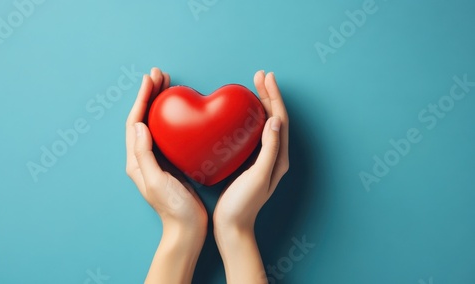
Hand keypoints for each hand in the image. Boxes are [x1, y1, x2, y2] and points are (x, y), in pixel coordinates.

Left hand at [125, 68, 206, 283]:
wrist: (186, 230)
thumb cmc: (174, 209)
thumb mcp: (156, 181)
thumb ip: (145, 154)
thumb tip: (139, 124)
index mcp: (136, 161)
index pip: (135, 122)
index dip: (141, 98)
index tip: (150, 79)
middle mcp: (143, 157)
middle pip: (143, 118)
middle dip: (149, 95)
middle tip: (160, 74)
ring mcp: (156, 159)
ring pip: (155, 123)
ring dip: (159, 102)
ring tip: (167, 85)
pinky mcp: (169, 162)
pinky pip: (167, 133)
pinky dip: (171, 117)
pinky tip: (181, 111)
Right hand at [213, 71, 288, 283]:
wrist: (232, 227)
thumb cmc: (243, 205)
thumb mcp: (257, 176)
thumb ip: (269, 149)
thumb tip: (275, 120)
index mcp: (279, 157)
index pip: (280, 119)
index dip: (274, 96)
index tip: (266, 77)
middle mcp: (274, 156)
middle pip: (274, 118)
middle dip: (268, 94)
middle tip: (259, 75)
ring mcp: (263, 159)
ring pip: (265, 123)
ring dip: (261, 103)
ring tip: (253, 86)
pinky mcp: (250, 162)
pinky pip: (253, 133)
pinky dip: (249, 118)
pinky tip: (240, 113)